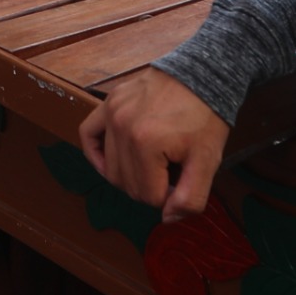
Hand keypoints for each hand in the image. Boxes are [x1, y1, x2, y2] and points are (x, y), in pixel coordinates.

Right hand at [81, 69, 228, 221]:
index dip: (168, 195)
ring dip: (129, 176)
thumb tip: (167, 219)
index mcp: (147, 144)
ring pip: (109, 168)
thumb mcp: (208, 160)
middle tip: (169, 174)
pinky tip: (111, 161)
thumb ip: (191, 197)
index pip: (149, 196)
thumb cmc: (206, 117)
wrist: (202, 75)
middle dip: (149, 188)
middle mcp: (123, 128)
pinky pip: (87, 135)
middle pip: (127, 185)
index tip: (182, 179)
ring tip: (151, 166)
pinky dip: (96, 154)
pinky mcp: (108, 103)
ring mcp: (112, 113)